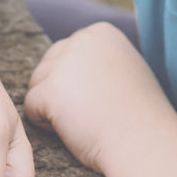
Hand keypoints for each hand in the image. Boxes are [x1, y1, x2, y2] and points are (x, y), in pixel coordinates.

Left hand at [24, 22, 174, 173]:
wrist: (145, 143)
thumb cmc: (138, 116)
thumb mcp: (127, 70)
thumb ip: (98, 59)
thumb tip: (71, 65)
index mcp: (100, 33)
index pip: (65, 54)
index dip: (78, 83)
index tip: (104, 98)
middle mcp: (81, 39)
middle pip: (47, 67)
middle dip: (61, 93)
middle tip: (94, 113)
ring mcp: (64, 63)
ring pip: (37, 86)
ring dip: (53, 108)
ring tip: (87, 120)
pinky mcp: (50, 89)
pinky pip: (31, 107)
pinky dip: (46, 124)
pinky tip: (75, 129)